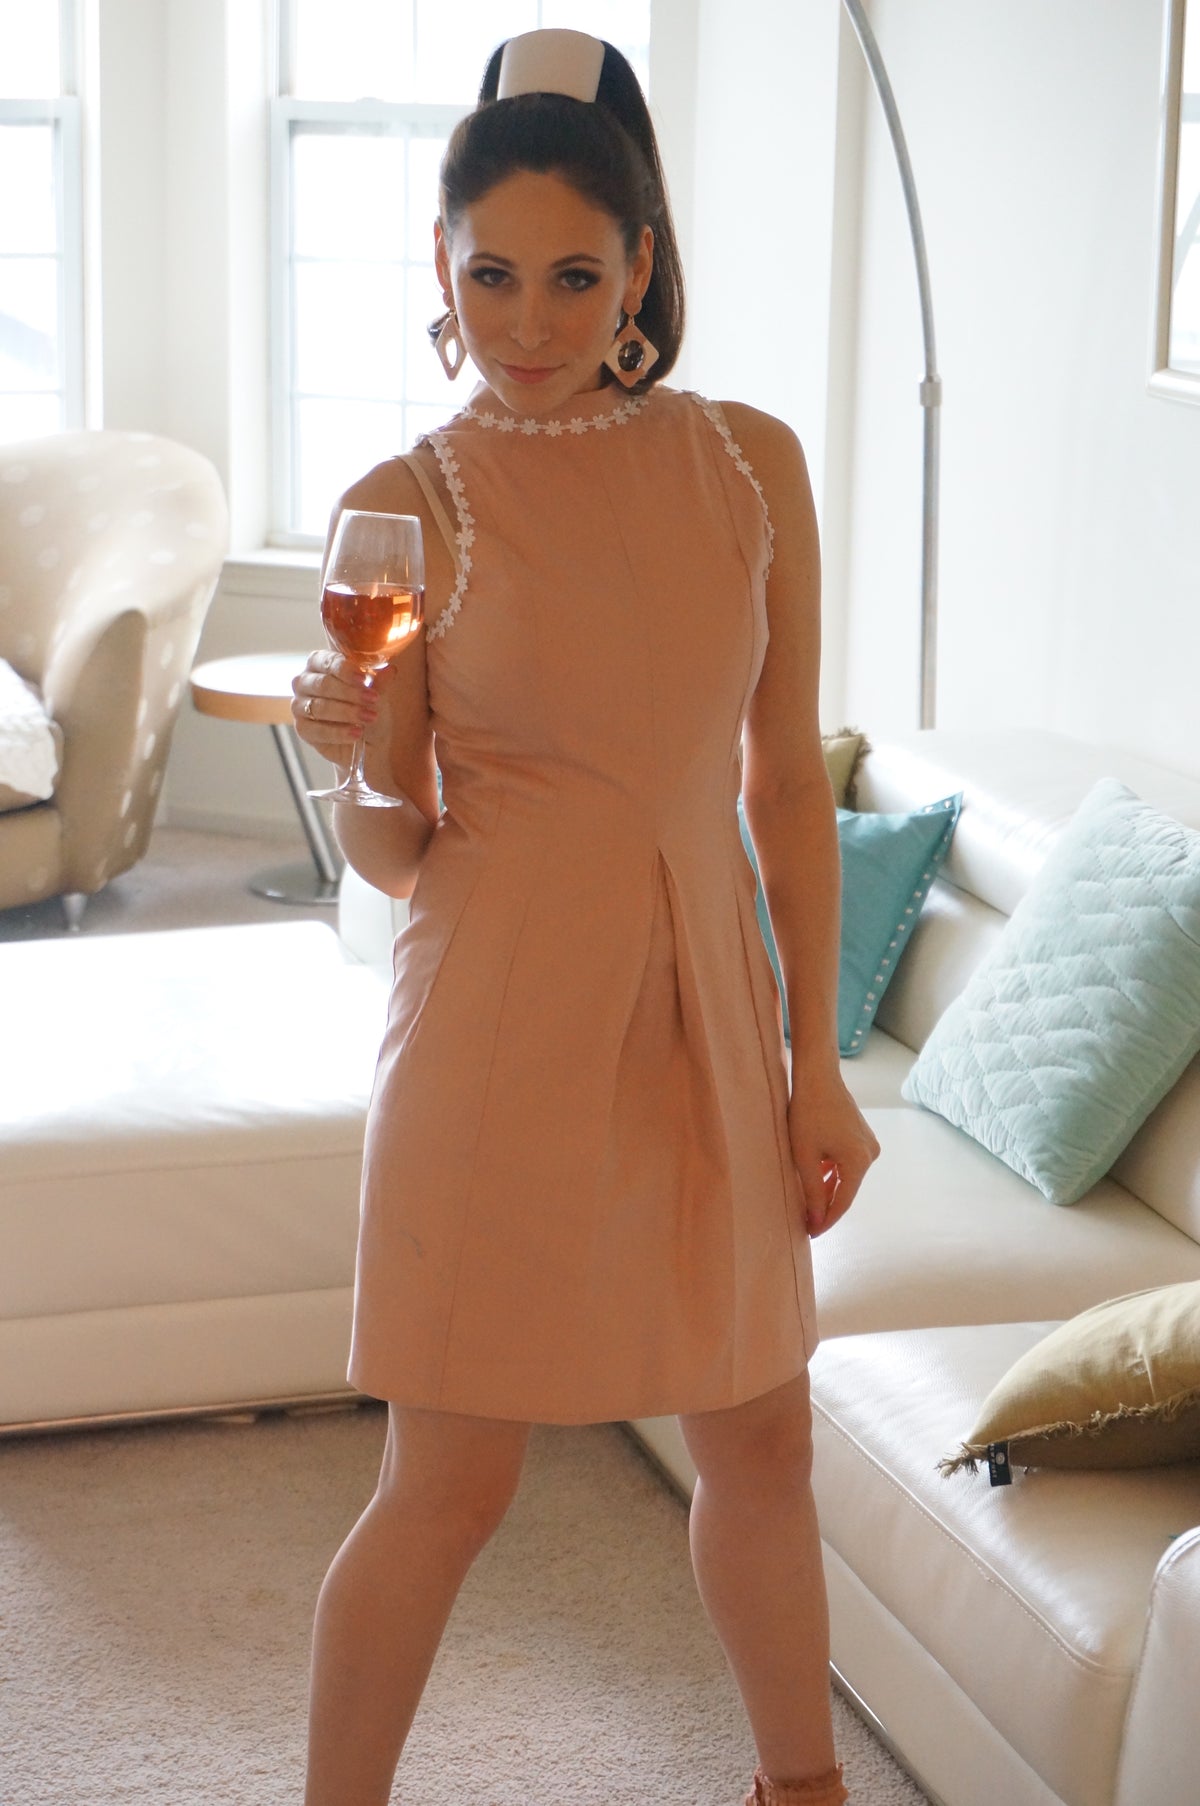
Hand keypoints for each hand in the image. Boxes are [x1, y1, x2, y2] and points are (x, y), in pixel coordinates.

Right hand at [291, 650, 394, 770]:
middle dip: (349, 693)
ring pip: (319, 707)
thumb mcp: (378, 695)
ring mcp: (299, 705)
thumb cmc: (369, 709)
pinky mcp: (302, 729)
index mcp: (319, 663)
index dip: (345, 670)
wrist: (369, 742)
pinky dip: (338, 732)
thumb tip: (390, 669)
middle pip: (322, 684)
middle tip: (372, 700)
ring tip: (370, 718)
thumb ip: (380, 683)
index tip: (364, 678)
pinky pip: (316, 730)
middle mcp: (304, 681)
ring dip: (346, 712)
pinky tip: (356, 733)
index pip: (327, 661)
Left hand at [787, 1061, 879, 1236]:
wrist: (817, 1077)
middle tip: (806, 1222)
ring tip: (807, 1202)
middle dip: (826, 1205)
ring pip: (846, 1176)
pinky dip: (832, 1172)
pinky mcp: (862, 1136)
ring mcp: (868, 1144)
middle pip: (846, 1190)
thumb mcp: (805, 1157)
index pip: (842, 1202)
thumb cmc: (807, 1114)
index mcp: (859, 1162)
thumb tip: (815, 1221)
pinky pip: (846, 1163)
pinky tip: (816, 1177)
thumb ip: (812, 1192)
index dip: (825, 1220)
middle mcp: (870, 1154)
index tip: (810, 1234)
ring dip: (828, 1188)